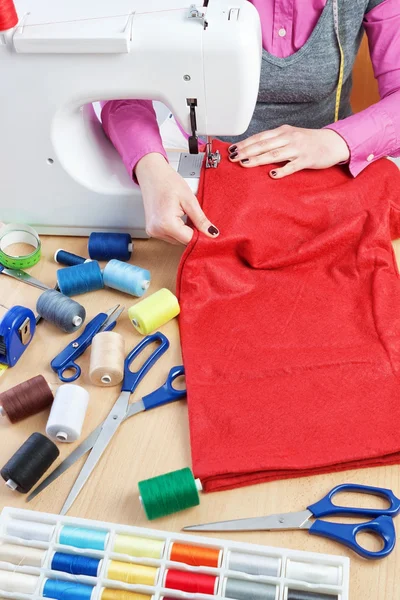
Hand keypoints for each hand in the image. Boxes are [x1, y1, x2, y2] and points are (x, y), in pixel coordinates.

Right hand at [135, 153, 218, 244]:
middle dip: (193, 232)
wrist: (152, 174)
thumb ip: (200, 220)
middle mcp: (157, 230)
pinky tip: (178, 217)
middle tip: (196, 217)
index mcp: (166, 224)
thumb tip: (212, 233)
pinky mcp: (152, 230)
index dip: (201, 236)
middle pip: (182, 241)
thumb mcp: (189, 200)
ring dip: (184, 231)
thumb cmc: (167, 182)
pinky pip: (170, 235)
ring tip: (184, 214)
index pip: (189, 240)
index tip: (209, 231)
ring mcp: (153, 231)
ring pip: (176, 240)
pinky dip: (177, 229)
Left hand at [228, 126, 349, 177]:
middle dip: (247, 151)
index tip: (232, 149)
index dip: (245, 143)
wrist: (332, 142)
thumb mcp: (290, 136)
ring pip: (274, 154)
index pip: (260, 137)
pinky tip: (272, 174)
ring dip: (258, 159)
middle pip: (264, 144)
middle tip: (233, 157)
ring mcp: (298, 149)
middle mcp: (289, 138)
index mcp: (283, 131)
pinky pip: (292, 166)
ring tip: (245, 163)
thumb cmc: (308, 141)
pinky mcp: (306, 160)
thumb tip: (253, 148)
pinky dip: (282, 170)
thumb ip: (273, 141)